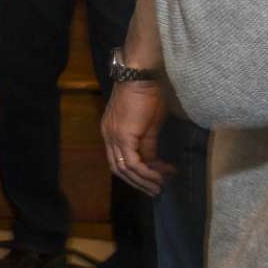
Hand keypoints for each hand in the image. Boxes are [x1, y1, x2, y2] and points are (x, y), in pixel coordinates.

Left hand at [102, 79, 173, 196]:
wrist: (142, 76)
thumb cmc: (148, 94)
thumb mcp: (150, 124)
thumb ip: (148, 143)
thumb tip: (153, 162)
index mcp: (111, 132)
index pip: (119, 159)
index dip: (136, 173)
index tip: (156, 178)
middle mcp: (108, 136)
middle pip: (118, 169)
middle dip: (138, 182)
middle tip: (156, 190)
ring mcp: (113, 137)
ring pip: (124, 169)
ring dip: (143, 180)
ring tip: (159, 186)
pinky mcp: (123, 137)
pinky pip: (132, 162)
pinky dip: (145, 172)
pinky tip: (158, 176)